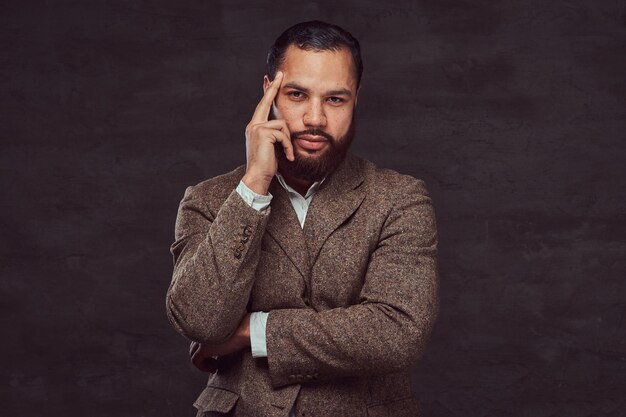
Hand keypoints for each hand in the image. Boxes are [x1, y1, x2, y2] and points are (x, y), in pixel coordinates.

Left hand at [189, 313, 250, 372]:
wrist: (246, 330)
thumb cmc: (244, 328)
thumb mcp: (230, 330)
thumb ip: (221, 334)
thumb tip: (222, 343)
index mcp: (207, 324)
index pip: (199, 337)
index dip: (205, 347)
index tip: (215, 354)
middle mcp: (201, 330)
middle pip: (194, 345)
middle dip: (202, 355)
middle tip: (214, 361)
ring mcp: (201, 339)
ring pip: (193, 353)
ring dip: (203, 361)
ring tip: (215, 365)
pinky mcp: (204, 349)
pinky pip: (196, 361)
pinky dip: (203, 367)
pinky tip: (214, 369)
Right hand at [242, 71, 294, 194]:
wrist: (257, 176)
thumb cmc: (267, 165)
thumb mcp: (271, 146)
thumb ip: (274, 134)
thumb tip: (283, 125)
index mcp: (254, 127)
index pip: (262, 105)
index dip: (268, 91)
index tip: (272, 78)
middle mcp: (253, 125)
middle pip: (267, 103)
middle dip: (274, 87)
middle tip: (281, 74)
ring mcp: (257, 128)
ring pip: (282, 124)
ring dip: (288, 140)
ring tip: (287, 153)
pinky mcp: (263, 133)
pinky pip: (283, 134)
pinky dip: (288, 146)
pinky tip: (287, 156)